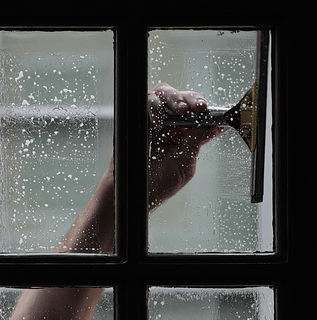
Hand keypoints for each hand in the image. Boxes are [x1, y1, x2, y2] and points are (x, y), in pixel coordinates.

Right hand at [148, 83, 223, 209]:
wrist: (134, 195)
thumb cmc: (158, 185)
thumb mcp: (184, 165)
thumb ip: (197, 142)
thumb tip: (216, 125)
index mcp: (184, 134)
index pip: (197, 113)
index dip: (206, 108)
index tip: (214, 109)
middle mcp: (169, 124)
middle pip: (183, 98)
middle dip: (192, 99)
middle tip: (199, 107)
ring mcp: (153, 120)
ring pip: (164, 94)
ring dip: (174, 98)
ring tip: (181, 110)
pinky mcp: (138, 120)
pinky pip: (146, 102)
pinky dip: (154, 105)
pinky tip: (160, 119)